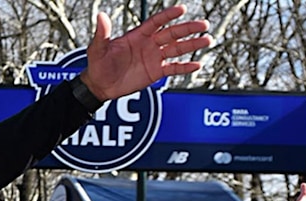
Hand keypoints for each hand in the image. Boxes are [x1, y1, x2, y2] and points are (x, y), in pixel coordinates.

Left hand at [80, 5, 212, 101]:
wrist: (100, 86)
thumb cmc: (98, 65)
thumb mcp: (98, 48)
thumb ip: (102, 33)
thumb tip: (100, 15)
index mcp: (138, 35)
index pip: (157, 22)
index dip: (168, 16)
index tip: (181, 9)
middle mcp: (149, 44)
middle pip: (172, 33)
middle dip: (188, 29)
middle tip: (204, 25)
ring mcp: (154, 58)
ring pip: (177, 49)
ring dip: (192, 45)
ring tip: (207, 40)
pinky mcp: (156, 72)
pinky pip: (174, 68)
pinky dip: (185, 67)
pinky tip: (197, 64)